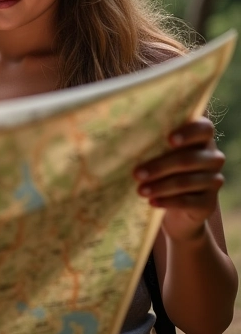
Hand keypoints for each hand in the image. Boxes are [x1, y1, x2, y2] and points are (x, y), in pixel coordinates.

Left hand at [134, 117, 224, 241]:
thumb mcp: (156, 151)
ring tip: (140, 191)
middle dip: (160, 166)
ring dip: (160, 186)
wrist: (177, 204)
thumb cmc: (161, 167)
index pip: (203, 128)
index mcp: (201, 137)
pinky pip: (188, 201)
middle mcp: (212, 157)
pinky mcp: (209, 202)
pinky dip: (168, 201)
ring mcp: (213, 180)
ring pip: (186, 182)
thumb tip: (119, 134)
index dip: (188, 133)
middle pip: (189, 159)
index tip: (169, 140)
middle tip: (136, 174)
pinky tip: (151, 201)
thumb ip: (148, 140)